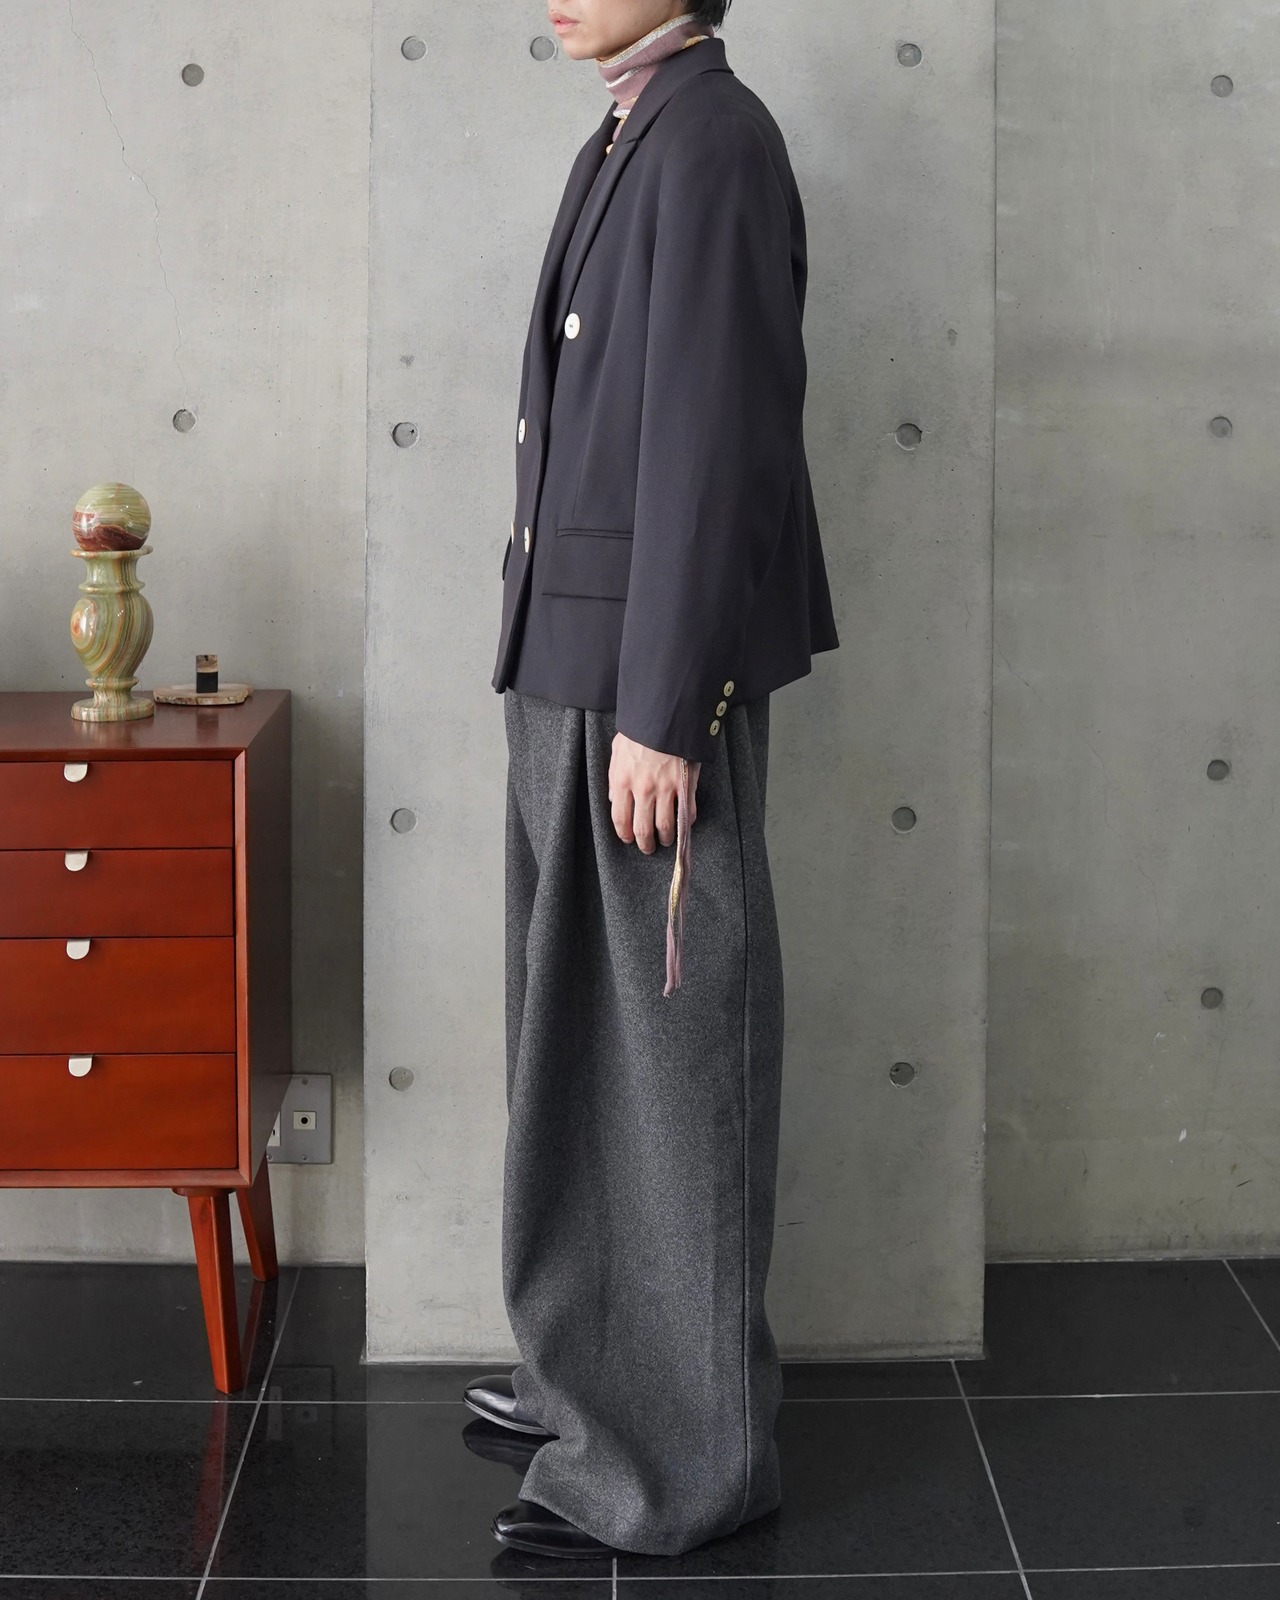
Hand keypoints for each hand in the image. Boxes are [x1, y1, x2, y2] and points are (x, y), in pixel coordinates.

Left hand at [609, 732, 699, 852]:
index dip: (624, 833)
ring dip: (665, 838)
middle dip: (645, 843)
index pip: (619, 817)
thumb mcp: (618, 748)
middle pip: (642, 828)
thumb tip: (614, 798)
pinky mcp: (686, 784)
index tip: (627, 838)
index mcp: (622, 779)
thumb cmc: (641, 728)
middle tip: (648, 847)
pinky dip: (686, 823)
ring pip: (665, 826)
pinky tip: (684, 825)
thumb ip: (614, 775)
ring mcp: (666, 788)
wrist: (668, 712)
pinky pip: (687, 812)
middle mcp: (643, 788)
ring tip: (665, 840)